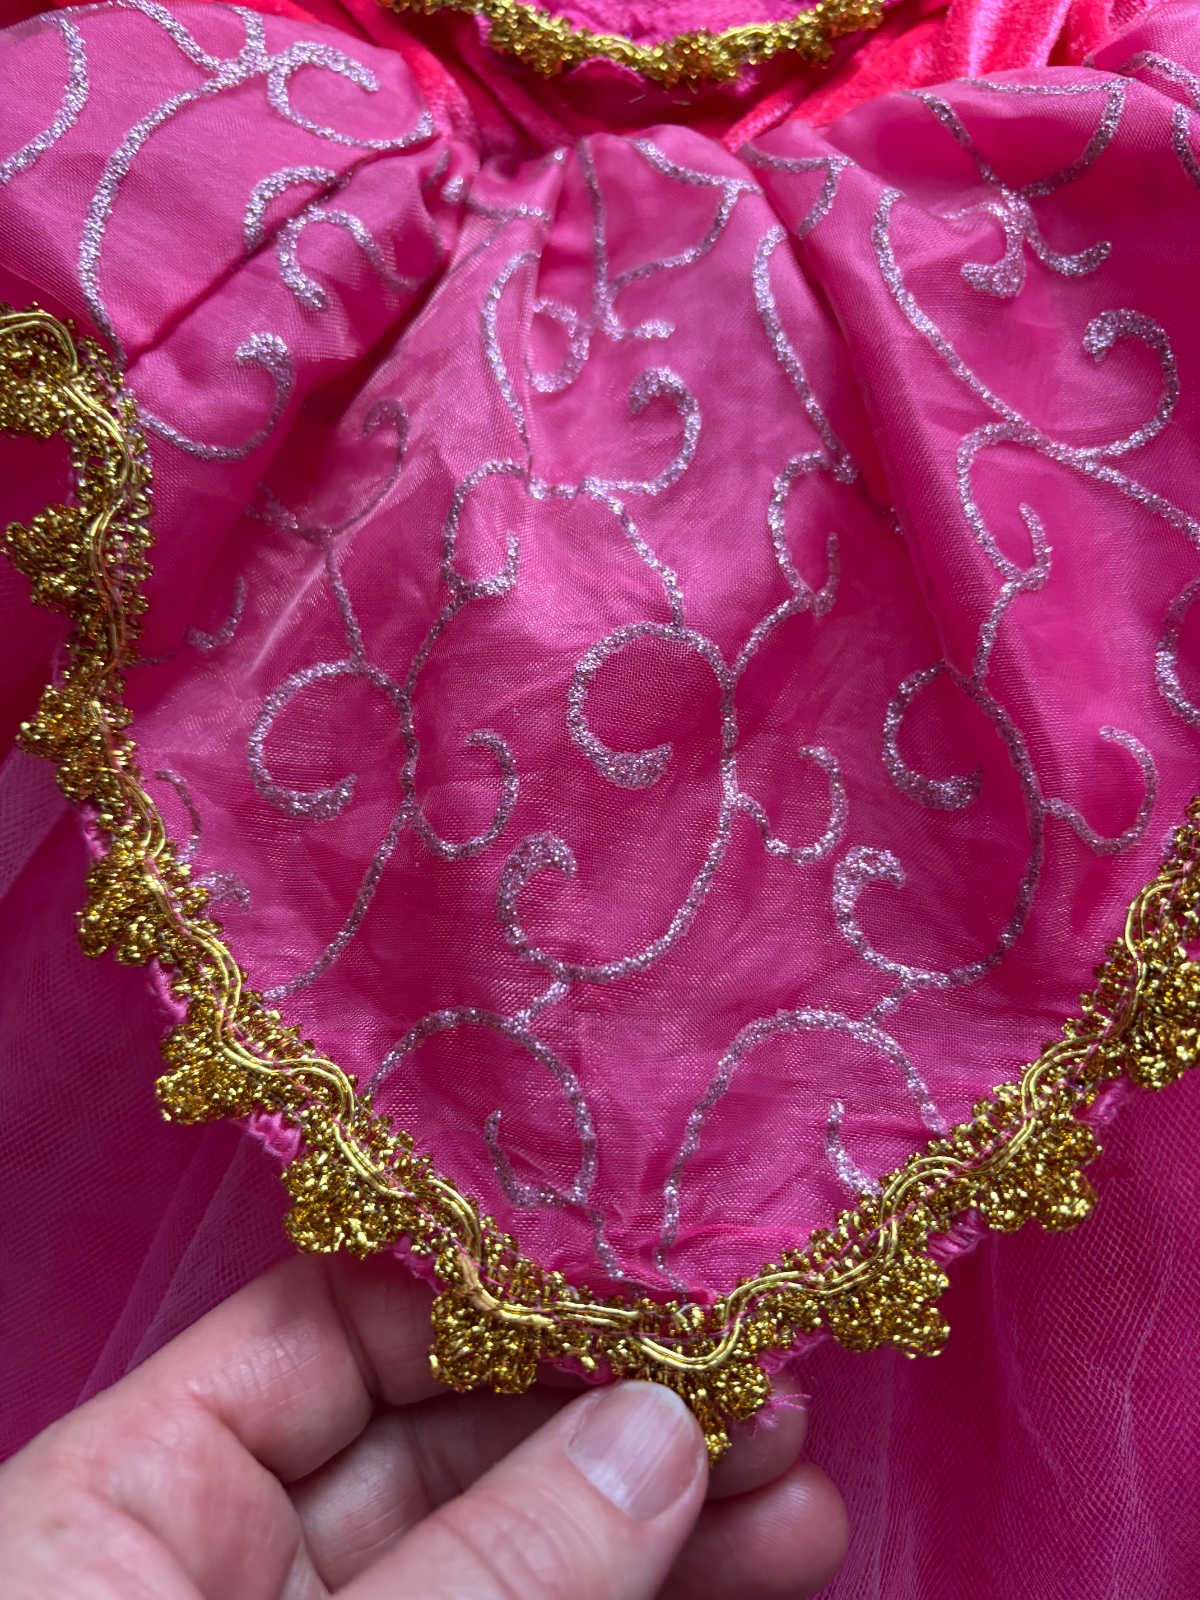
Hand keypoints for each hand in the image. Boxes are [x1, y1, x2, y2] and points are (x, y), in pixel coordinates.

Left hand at [0, 1254, 846, 1597]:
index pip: (324, 1329)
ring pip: (514, 1556)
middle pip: (445, 1441)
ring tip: (809, 1476)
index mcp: (125, 1502)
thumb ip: (481, 1564)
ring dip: (667, 1519)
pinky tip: (757, 1565)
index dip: (487, 1296)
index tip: (643, 1283)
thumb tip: (658, 1422)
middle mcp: (220, 1561)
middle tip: (767, 1381)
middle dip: (616, 1415)